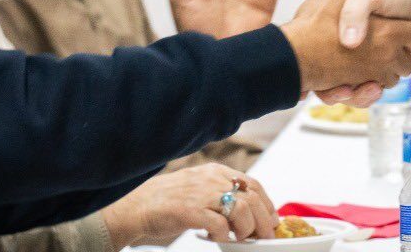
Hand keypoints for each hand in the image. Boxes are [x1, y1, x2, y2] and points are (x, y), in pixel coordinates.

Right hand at [100, 163, 277, 246]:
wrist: (138, 206)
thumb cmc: (169, 200)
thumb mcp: (200, 188)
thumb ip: (222, 193)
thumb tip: (250, 211)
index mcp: (216, 171)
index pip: (253, 184)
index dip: (267, 204)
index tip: (272, 220)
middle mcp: (211, 179)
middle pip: (252, 198)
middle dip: (264, 221)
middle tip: (265, 237)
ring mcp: (201, 194)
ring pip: (241, 210)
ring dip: (246, 229)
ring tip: (240, 239)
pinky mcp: (190, 211)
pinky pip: (219, 225)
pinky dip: (225, 236)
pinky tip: (219, 240)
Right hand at [281, 0, 410, 93]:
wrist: (291, 59)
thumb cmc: (314, 24)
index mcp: (388, 32)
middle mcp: (386, 57)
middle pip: (406, 64)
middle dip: (401, 58)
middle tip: (385, 47)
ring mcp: (372, 76)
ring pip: (388, 80)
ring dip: (381, 75)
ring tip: (364, 63)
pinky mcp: (356, 91)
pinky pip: (369, 94)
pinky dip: (363, 90)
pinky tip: (350, 81)